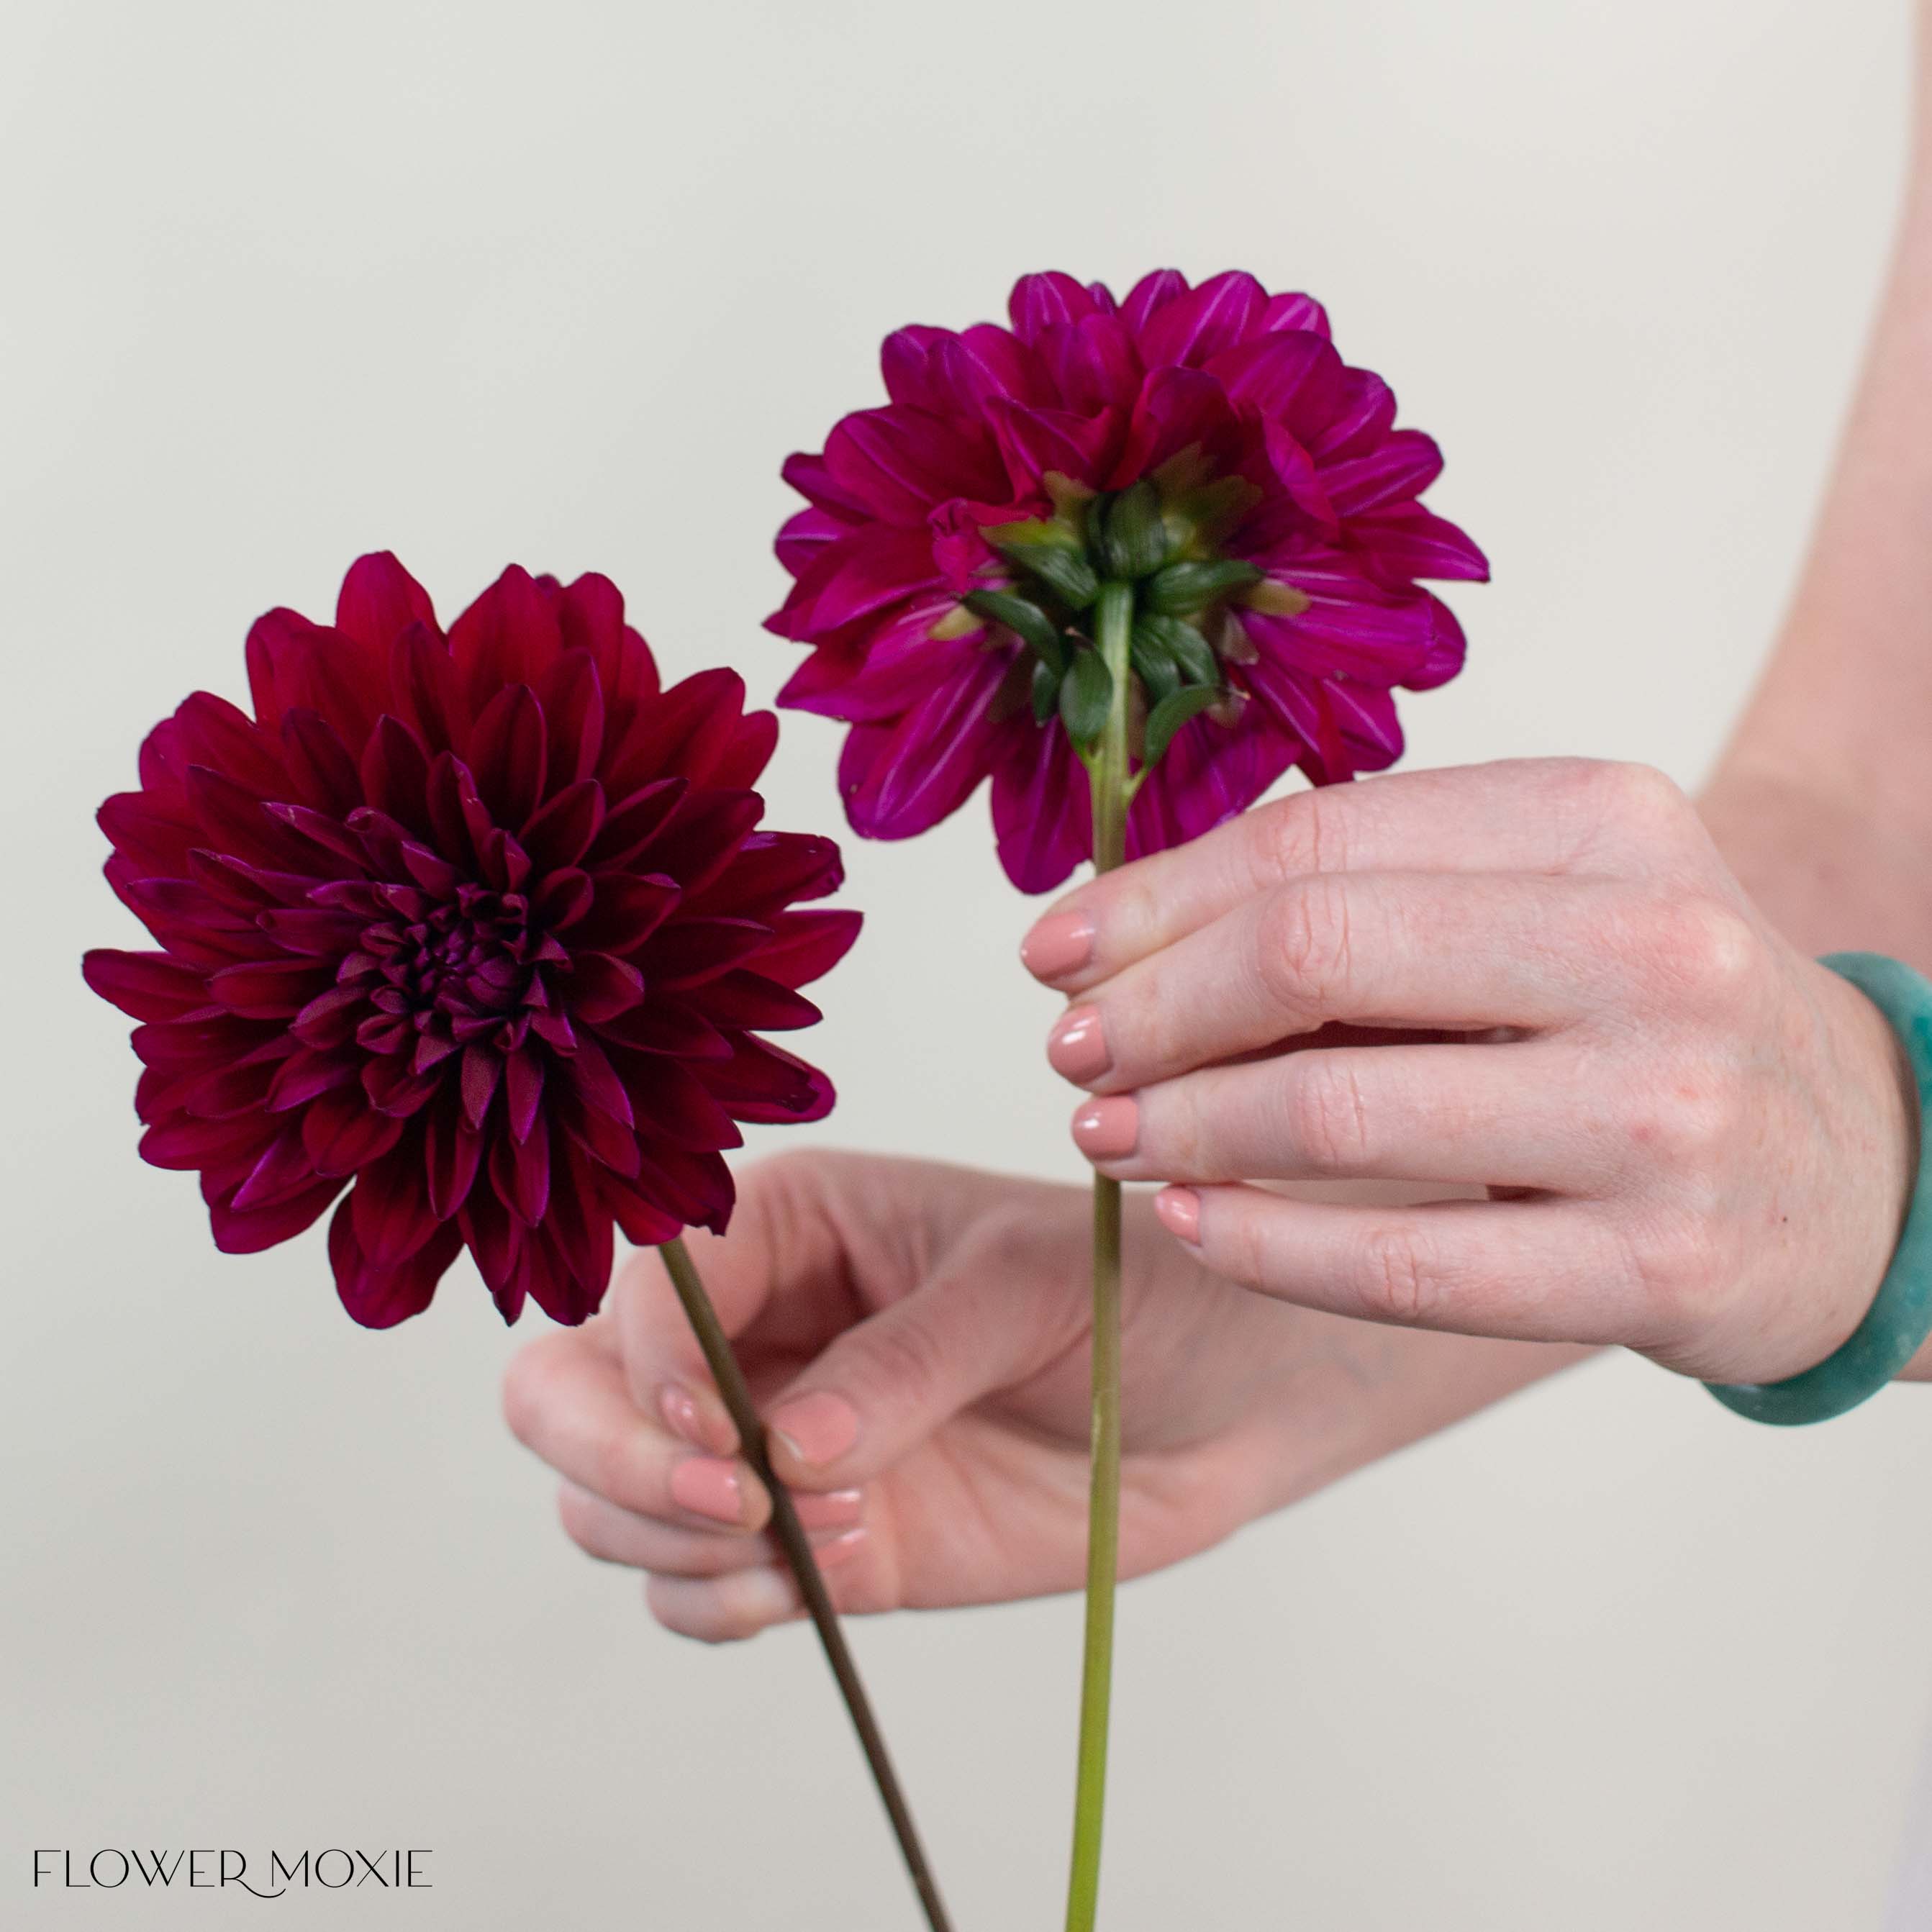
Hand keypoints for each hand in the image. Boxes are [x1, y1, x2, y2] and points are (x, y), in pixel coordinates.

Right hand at [501, 1150, 1568, 1638]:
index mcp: (784, 1224)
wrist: (1221, 1394)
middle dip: (613, 1456)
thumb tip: (782, 1452)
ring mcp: (766, 1443)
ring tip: (813, 1544)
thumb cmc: (1128, 1289)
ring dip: (671, 1541)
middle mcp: (750, 1329)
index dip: (654, 1363)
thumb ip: (905, 1362)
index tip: (729, 1434)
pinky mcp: (810, 1541)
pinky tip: (818, 1581)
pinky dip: (719, 1603)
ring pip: (608, 1503)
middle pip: (568, 1392)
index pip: (643, 1286)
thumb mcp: (1024, 1287)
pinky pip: (691, 1590)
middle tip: (731, 1502)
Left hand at [1024, 758, 1920, 1385]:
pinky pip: (1401, 1264)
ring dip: (1178, 1126)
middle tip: (1070, 1053)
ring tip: (1105, 1136)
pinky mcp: (1653, 1267)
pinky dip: (1259, 1245)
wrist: (1861, 1167)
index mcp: (1602, 821)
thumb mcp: (1549, 898)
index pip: (1314, 843)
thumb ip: (1372, 892)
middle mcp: (1646, 948)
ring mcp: (1660, 1113)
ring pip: (1335, 1113)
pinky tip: (1187, 1224)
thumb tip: (1127, 925)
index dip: (1152, 899)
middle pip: (1310, 957)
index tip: (1054, 951)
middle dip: (1149, 1009)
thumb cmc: (1648, 1018)